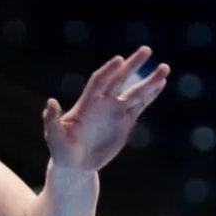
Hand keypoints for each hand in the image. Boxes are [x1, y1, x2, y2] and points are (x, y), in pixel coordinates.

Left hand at [43, 46, 170, 171]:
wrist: (76, 165)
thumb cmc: (61, 150)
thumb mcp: (54, 137)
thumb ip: (52, 120)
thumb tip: (50, 101)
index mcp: (86, 104)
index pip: (99, 82)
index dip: (108, 71)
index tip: (119, 60)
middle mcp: (102, 103)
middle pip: (120, 80)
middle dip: (133, 65)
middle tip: (146, 50)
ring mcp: (115, 112)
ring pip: (135, 92)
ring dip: (149, 81)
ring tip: (165, 68)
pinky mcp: (125, 122)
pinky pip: (140, 106)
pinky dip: (151, 95)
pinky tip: (161, 84)